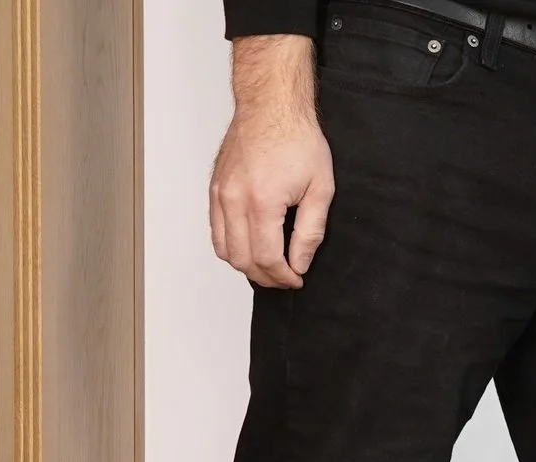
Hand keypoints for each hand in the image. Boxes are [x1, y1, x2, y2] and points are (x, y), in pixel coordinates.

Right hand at [210, 36, 333, 288]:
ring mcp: (220, 194)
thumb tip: (300, 262)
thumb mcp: (320, 189)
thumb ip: (310, 231)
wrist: (271, 107)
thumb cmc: (297, 140)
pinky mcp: (215, 188)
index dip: (283, 277)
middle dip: (265, 277)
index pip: (266, 258)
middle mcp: (234, 200)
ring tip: (270, 267)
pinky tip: (251, 247)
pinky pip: (216, 230)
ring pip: (223, 249)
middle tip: (286, 278)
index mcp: (262, 202)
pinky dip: (230, 246)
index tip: (297, 280)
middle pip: (241, 259)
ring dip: (245, 265)